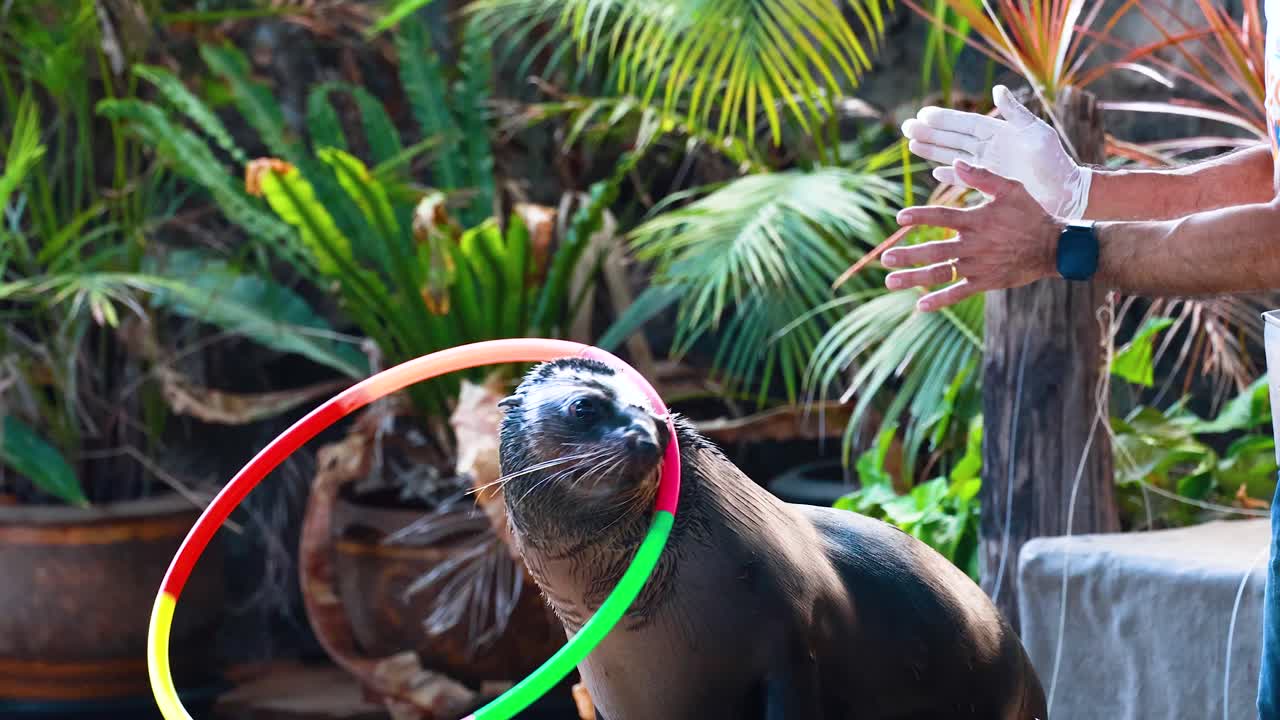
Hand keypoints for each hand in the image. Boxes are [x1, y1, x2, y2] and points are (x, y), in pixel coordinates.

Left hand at [883, 160, 1063, 311]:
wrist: (1055, 247)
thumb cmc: (1031, 214)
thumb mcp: (1010, 189)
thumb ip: (982, 176)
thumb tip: (956, 162)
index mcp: (977, 220)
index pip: (942, 215)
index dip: (920, 216)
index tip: (899, 218)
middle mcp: (973, 244)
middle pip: (934, 249)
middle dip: (907, 254)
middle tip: (884, 258)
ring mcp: (978, 265)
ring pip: (941, 273)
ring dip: (914, 277)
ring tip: (890, 281)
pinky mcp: (985, 281)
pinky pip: (958, 292)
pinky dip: (940, 300)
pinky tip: (920, 305)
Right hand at [901, 85, 1091, 218]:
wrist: (1066, 192)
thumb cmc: (1055, 162)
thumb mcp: (1036, 133)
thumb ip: (1015, 113)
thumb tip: (997, 90)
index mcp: (999, 133)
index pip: (964, 124)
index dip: (943, 119)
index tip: (921, 114)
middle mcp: (990, 148)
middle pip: (953, 138)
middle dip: (929, 133)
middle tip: (905, 127)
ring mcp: (989, 166)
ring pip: (953, 156)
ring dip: (932, 151)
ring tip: (911, 144)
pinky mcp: (990, 183)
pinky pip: (964, 177)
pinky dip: (950, 174)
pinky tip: (935, 172)